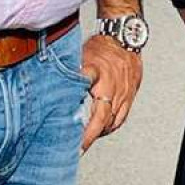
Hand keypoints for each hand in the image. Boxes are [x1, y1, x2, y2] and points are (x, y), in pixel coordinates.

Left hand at [79, 34, 142, 152]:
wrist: (125, 34)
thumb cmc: (99, 46)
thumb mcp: (81, 56)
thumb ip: (70, 76)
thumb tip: (51, 92)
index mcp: (97, 75)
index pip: (86, 104)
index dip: (82, 127)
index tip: (73, 142)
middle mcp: (113, 85)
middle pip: (103, 118)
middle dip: (90, 137)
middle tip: (77, 150)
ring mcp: (125, 90)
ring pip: (115, 119)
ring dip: (102, 131)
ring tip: (88, 139)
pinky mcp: (133, 91)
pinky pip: (124, 114)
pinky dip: (113, 124)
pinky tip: (104, 127)